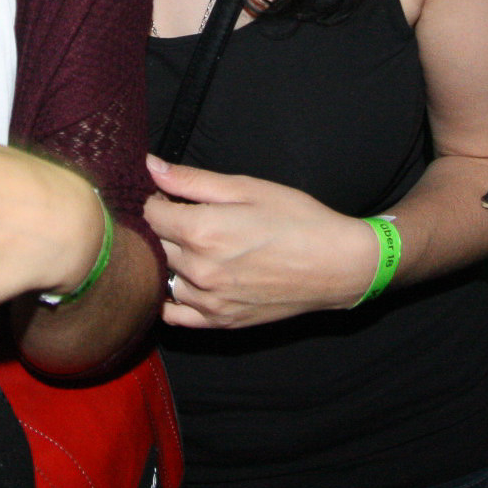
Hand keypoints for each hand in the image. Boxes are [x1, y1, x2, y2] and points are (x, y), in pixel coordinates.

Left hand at [145, 155, 376, 329]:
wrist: (337, 265)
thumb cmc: (297, 219)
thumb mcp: (246, 188)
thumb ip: (192, 180)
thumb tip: (150, 166)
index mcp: (202, 231)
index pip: (150, 215)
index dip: (158, 201)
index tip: (172, 198)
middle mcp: (199, 270)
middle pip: (155, 245)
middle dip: (164, 228)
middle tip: (187, 218)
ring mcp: (209, 300)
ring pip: (164, 277)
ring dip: (170, 261)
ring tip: (196, 248)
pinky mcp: (221, 321)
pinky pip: (176, 315)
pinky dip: (172, 298)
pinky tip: (187, 281)